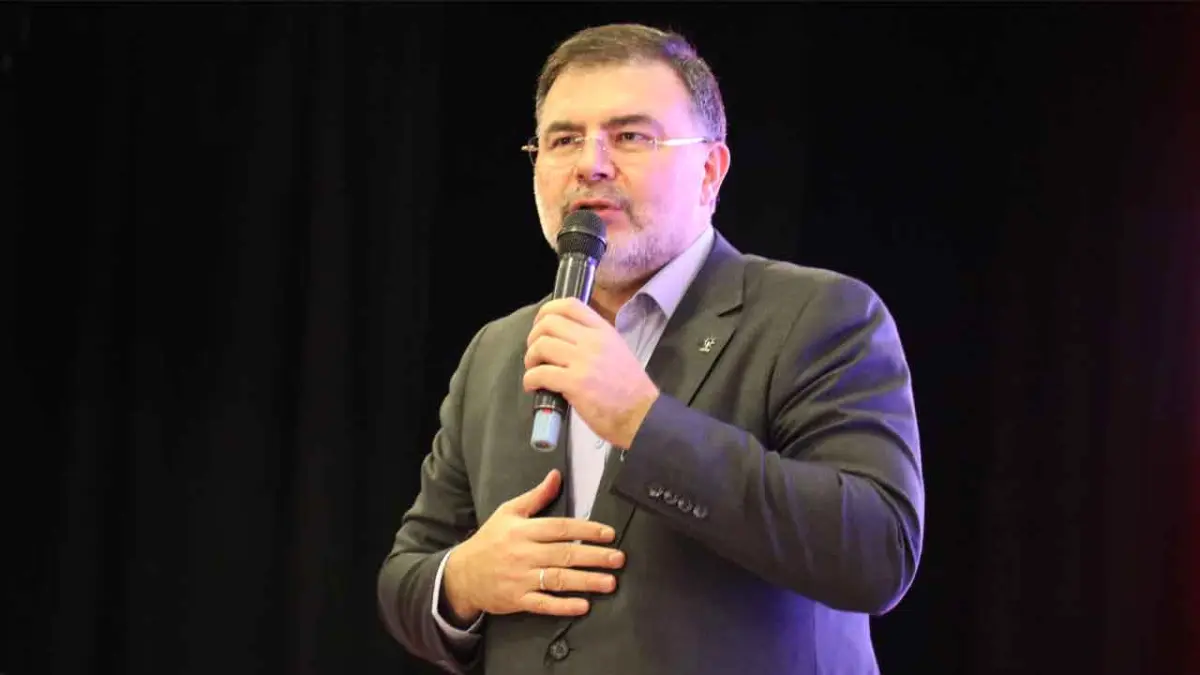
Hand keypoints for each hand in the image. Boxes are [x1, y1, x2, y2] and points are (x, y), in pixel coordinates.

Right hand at [442, 469, 625, 620]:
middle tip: (618, 558)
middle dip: (594, 556)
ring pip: (558, 579)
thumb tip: (556, 475)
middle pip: (564, 554)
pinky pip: (543, 604)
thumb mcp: (508, 512)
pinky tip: (583, 606)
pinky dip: (563, 606)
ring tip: (610, 582)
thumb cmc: (489, 540)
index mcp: (523, 530)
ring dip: (586, 581)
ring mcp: (520, 578)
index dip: (586, 530)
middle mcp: (524, 553)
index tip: (609, 534)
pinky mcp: (517, 599)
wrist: (461, 574)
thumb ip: (536, 496)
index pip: (560, 528)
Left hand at [522, 297, 659, 448]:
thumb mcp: (617, 351)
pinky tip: (534, 387)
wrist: (642, 415)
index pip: (570, 305)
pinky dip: (530, 380)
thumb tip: (564, 341)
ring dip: (530, 358)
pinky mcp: (574, 383)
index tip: (540, 325)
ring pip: (541, 345)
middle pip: (548, 323)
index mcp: (603, 331)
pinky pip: (540, 374)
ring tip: (534, 370)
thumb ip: (594, 341)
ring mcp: (583, 361)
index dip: (547, 311)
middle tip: (535, 354)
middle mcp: (592, 341)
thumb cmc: (630, 388)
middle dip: (533, 337)